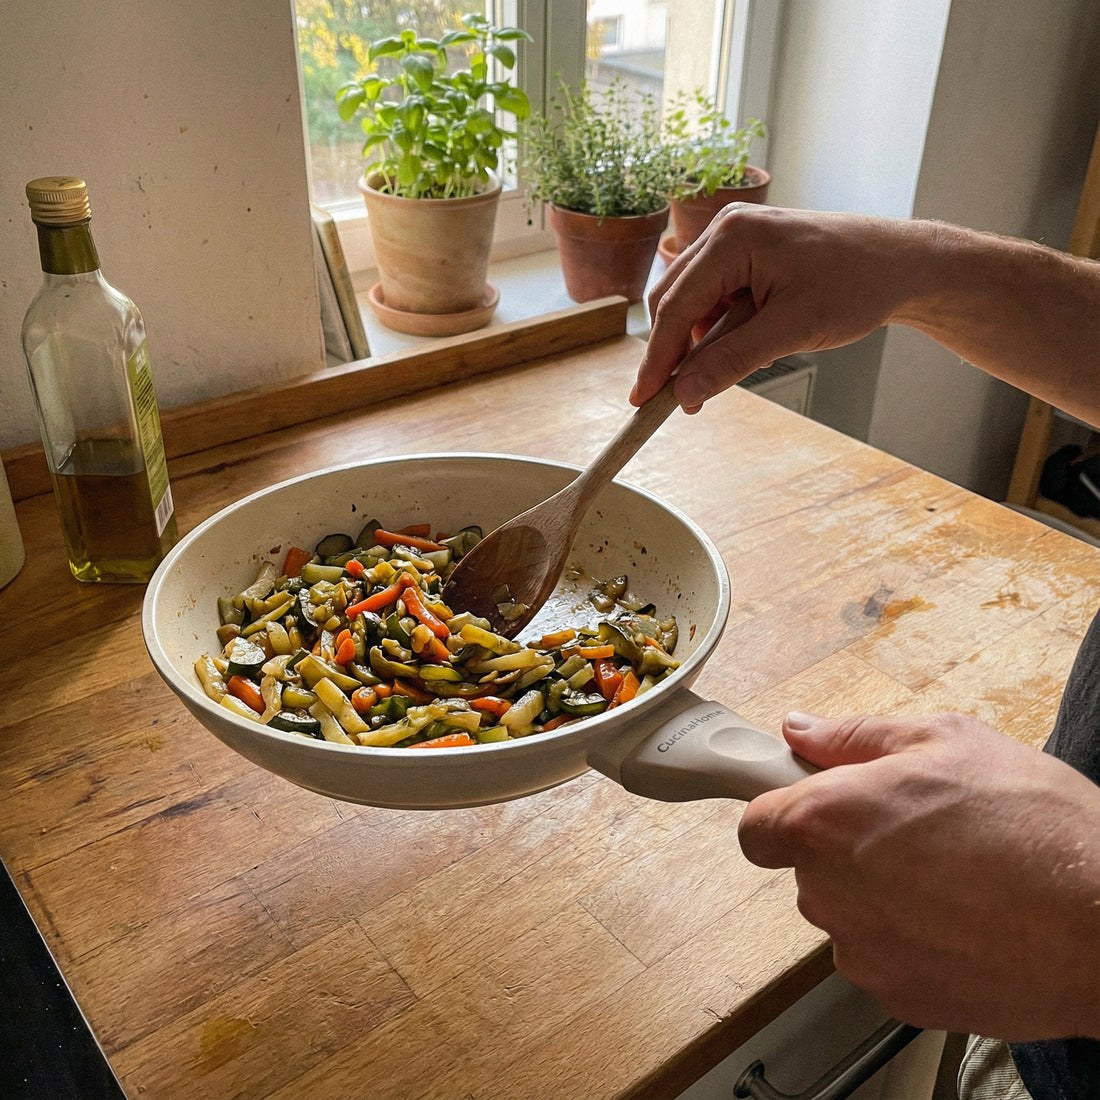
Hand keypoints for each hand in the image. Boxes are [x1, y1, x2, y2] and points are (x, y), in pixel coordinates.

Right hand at [632, 205, 927, 410]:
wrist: (901, 264)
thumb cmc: (856, 285)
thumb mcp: (791, 330)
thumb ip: (732, 361)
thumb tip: (684, 393)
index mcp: (732, 238)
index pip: (676, 306)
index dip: (657, 358)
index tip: (643, 399)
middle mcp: (725, 229)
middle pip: (674, 300)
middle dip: (674, 352)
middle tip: (676, 398)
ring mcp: (735, 237)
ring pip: (692, 301)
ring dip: (701, 341)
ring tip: (733, 369)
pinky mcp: (747, 251)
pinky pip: (714, 296)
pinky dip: (720, 328)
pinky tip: (747, 345)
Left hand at [738, 711, 1099, 1040]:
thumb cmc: (1034, 823)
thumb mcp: (945, 740)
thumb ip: (854, 736)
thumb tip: (801, 731)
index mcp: (826, 820)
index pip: (754, 826)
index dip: (780, 812)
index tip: (809, 805)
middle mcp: (829, 891)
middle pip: (807, 870)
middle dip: (845, 849)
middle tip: (914, 829)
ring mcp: (862, 952)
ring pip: (849, 915)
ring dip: (880, 896)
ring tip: (954, 875)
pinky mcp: (900, 997)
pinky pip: (885, 958)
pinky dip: (912, 941)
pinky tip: (966, 920)